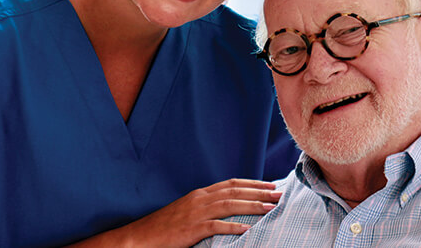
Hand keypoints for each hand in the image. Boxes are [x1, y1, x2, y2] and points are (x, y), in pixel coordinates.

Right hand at [70, 178, 280, 247]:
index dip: (253, 183)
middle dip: (259, 191)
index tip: (270, 185)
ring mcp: (196, 213)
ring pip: (230, 205)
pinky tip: (247, 230)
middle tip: (279, 193)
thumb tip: (228, 208)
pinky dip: (233, 227)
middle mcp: (200, 199)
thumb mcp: (188, 211)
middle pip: (235, 191)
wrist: (141, 236)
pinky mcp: (191, 229)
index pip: (231, 184)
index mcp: (200, 194)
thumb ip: (207, 207)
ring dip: (253, 206)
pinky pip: (216, 227)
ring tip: (271, 208)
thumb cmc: (165, 227)